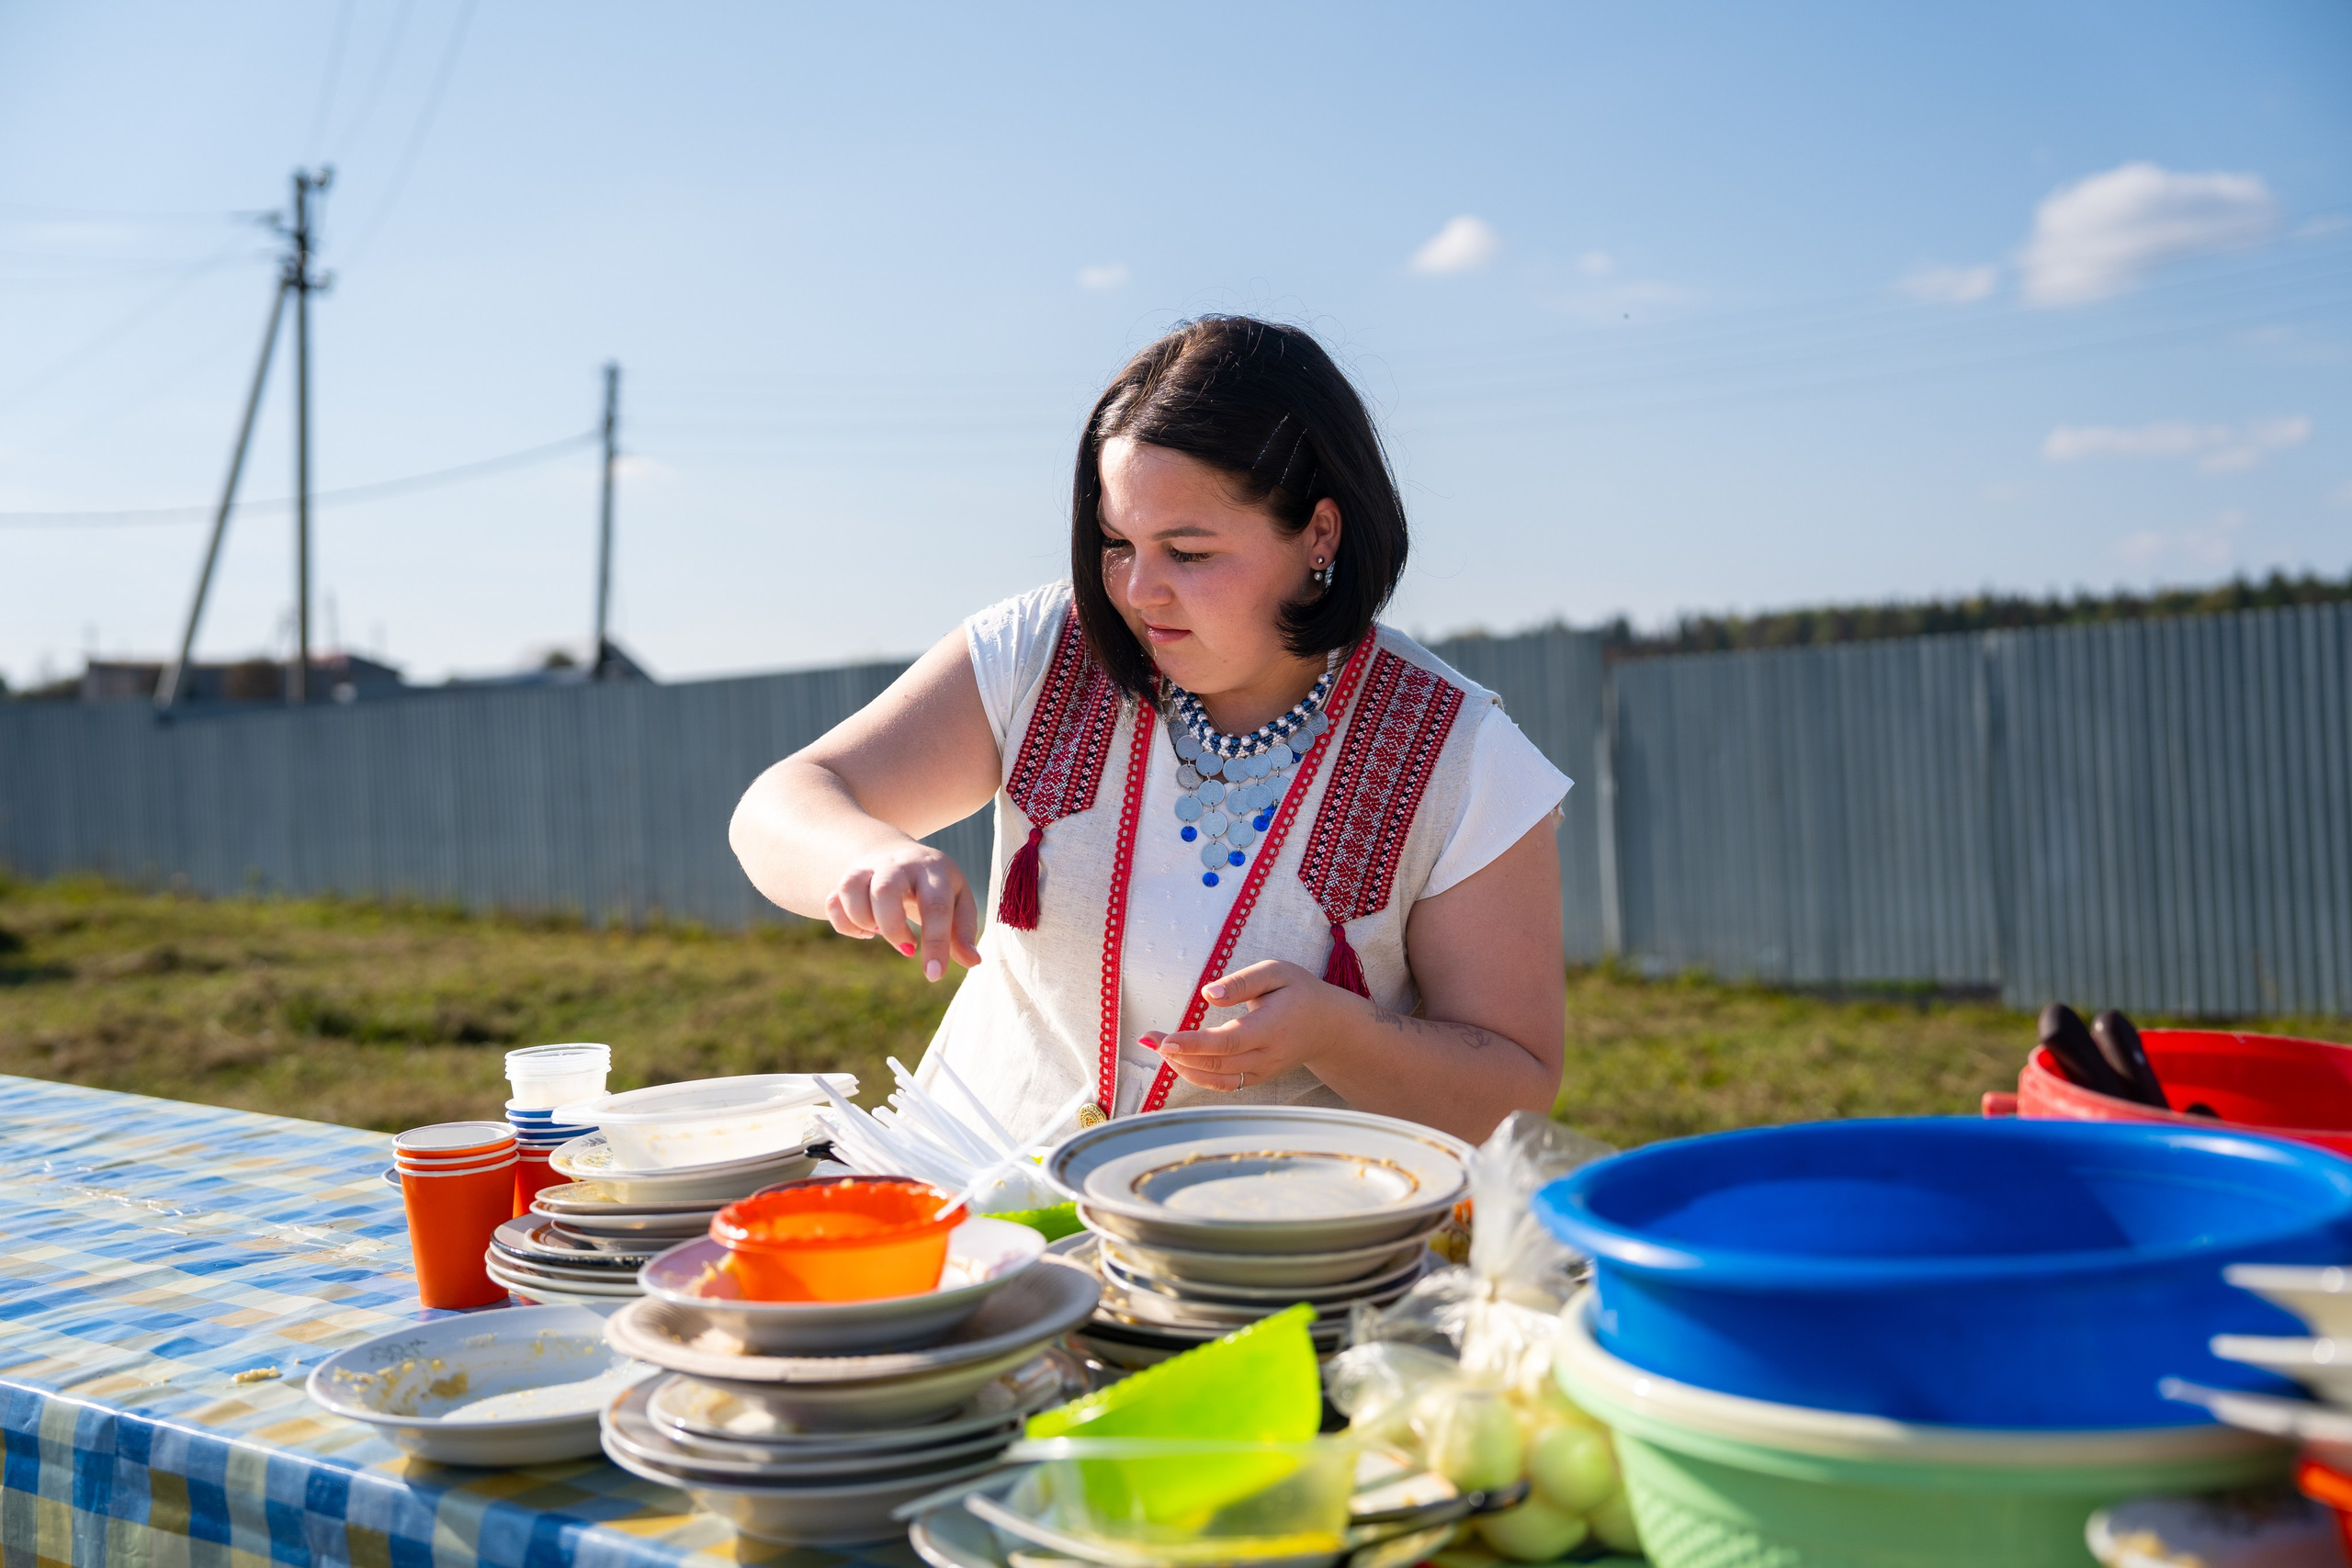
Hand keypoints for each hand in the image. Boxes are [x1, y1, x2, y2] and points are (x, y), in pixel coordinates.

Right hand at [824, 842, 982, 981]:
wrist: (896, 853)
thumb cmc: (934, 886)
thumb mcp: (957, 900)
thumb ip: (963, 930)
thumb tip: (973, 962)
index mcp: (933, 870)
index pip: (935, 906)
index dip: (935, 943)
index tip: (934, 976)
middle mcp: (898, 864)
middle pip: (884, 891)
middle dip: (891, 928)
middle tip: (906, 947)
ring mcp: (869, 868)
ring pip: (850, 890)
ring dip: (862, 921)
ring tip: (880, 931)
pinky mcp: (846, 877)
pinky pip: (833, 901)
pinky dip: (844, 924)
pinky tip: (864, 930)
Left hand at [1145, 959, 1345, 1091]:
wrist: (1328, 1026)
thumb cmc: (1299, 992)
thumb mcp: (1276, 972)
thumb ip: (1242, 982)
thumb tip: (1208, 995)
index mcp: (1270, 1027)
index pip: (1227, 1042)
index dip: (1193, 1044)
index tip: (1164, 1040)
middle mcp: (1266, 1056)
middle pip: (1216, 1065)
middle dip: (1177, 1054)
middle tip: (1148, 1038)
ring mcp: (1262, 1072)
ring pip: (1216, 1080)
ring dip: (1182, 1067)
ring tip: (1157, 1046)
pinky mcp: (1257, 1079)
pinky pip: (1223, 1084)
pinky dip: (1197, 1076)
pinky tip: (1177, 1060)